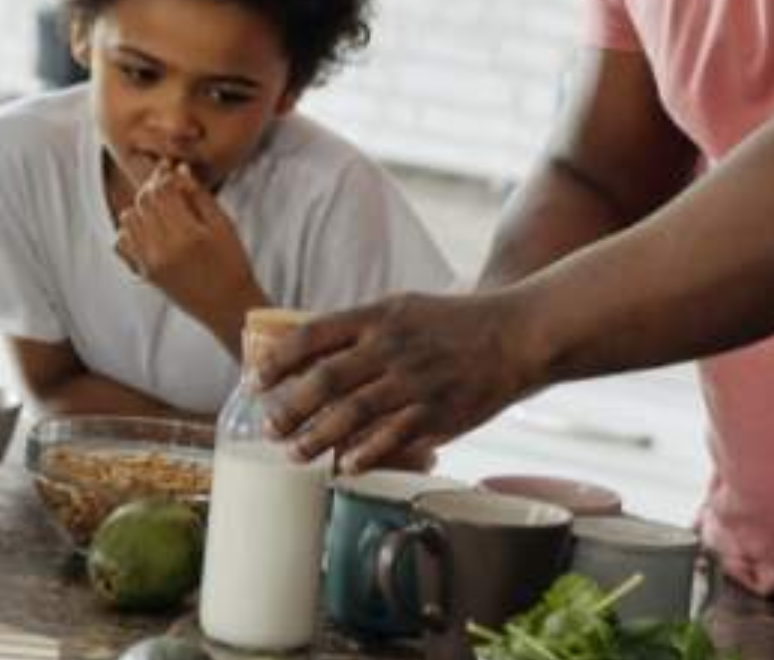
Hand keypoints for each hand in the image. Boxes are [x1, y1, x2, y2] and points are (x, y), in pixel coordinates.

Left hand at [115, 163, 264, 343]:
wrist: (227, 306)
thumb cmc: (232, 263)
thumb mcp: (223, 225)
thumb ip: (199, 196)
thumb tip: (178, 169)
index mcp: (187, 235)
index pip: (161, 190)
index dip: (164, 174)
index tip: (169, 167)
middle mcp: (163, 249)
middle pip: (142, 201)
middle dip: (152, 187)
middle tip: (165, 184)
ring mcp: (150, 263)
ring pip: (128, 219)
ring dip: (140, 207)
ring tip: (159, 208)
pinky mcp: (144, 273)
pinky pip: (122, 243)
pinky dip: (130, 230)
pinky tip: (149, 230)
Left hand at [258, 291, 543, 472]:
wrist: (517, 334)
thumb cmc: (453, 322)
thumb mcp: (401, 308)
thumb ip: (359, 329)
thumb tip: (310, 352)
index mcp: (378, 316)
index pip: (312, 335)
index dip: (277, 360)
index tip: (255, 381)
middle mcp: (392, 347)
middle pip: (324, 380)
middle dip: (288, 408)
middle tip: (268, 427)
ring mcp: (415, 382)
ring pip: (352, 415)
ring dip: (316, 438)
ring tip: (295, 453)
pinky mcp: (438, 413)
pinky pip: (391, 439)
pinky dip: (363, 455)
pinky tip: (344, 466)